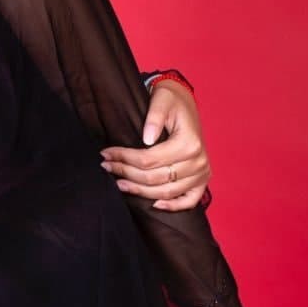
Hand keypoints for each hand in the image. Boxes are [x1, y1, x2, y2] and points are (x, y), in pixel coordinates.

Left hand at [99, 80, 212, 209]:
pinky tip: (154, 205)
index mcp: (189, 143)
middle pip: (155, 178)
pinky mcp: (201, 181)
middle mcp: (198, 162)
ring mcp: (201, 174)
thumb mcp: (162, 100)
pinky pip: (189, 201)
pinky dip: (173, 206)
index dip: (124, 159)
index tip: (106, 154)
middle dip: (126, 174)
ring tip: (120, 184)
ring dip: (140, 191)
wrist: (184, 103)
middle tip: (107, 167)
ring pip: (166, 192)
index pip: (149, 159)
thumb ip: (154, 117)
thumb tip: (146, 139)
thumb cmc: (171, 101)